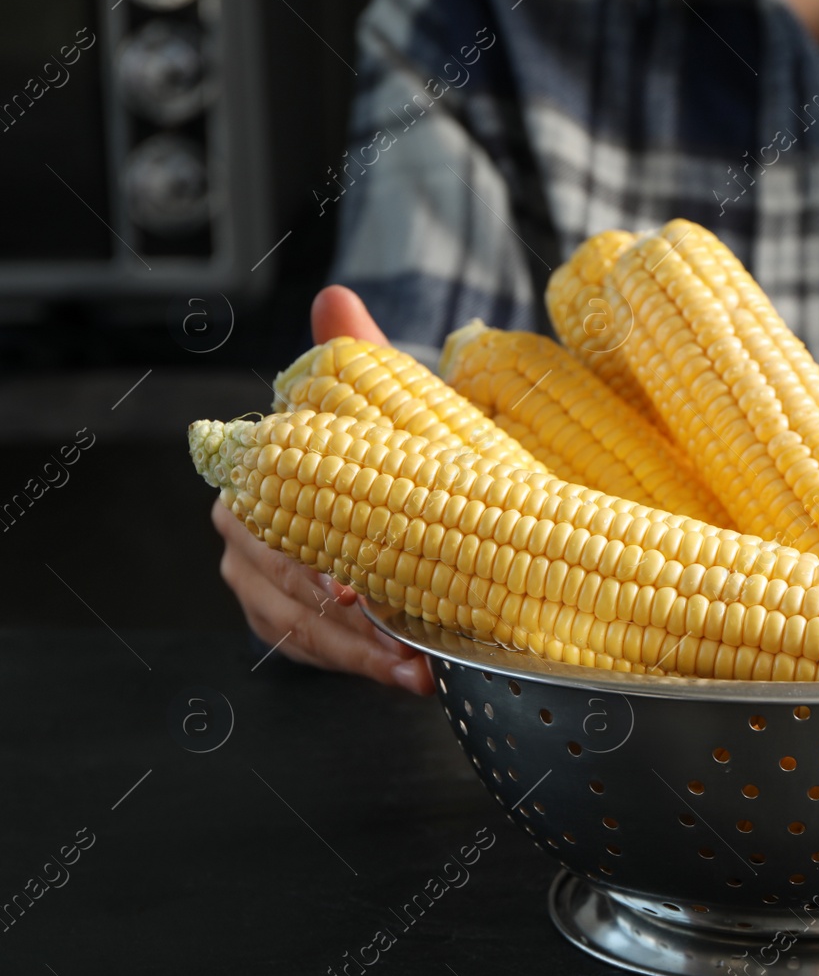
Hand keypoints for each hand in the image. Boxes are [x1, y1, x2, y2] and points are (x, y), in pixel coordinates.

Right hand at [212, 285, 432, 694]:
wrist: (414, 482)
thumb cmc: (389, 441)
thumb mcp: (383, 399)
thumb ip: (357, 357)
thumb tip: (335, 300)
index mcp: (260, 474)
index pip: (270, 528)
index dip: (308, 566)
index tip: (354, 590)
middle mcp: (245, 530)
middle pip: (282, 589)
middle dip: (343, 623)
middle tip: (401, 640)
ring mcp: (263, 581)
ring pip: (297, 629)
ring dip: (358, 655)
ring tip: (415, 668)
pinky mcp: (290, 622)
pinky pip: (311, 653)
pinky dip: (360, 666)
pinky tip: (409, 675)